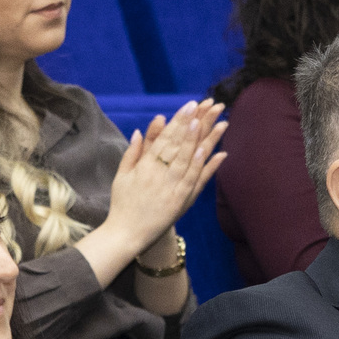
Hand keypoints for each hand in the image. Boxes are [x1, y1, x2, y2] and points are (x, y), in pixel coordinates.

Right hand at [107, 100, 227, 257]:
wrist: (126, 234)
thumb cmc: (123, 204)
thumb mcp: (122, 175)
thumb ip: (132, 153)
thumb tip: (141, 131)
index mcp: (145, 166)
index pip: (165, 138)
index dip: (179, 121)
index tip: (190, 105)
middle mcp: (159, 174)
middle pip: (181, 144)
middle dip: (195, 122)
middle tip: (208, 105)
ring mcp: (172, 187)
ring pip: (191, 158)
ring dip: (204, 139)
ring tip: (216, 121)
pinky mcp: (181, 201)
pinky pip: (195, 180)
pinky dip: (205, 166)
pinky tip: (214, 151)